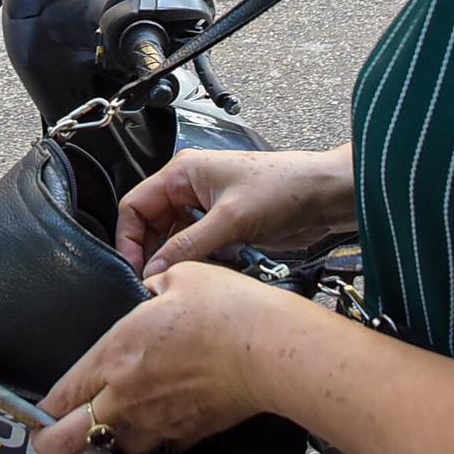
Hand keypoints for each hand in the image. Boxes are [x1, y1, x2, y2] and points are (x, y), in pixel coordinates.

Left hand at [32, 263, 286, 453]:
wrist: (267, 349)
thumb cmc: (223, 308)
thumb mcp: (180, 278)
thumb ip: (154, 289)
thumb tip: (151, 290)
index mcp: (115, 354)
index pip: (65, 393)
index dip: (46, 408)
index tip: (40, 411)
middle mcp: (127, 396)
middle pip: (73, 437)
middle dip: (53, 444)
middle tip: (48, 444)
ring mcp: (158, 421)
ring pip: (118, 446)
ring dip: (110, 438)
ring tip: (110, 427)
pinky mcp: (189, 435)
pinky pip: (162, 444)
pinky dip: (156, 436)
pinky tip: (162, 419)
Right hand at [118, 147, 354, 277]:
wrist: (324, 195)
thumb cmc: (284, 187)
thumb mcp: (231, 220)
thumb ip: (189, 246)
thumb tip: (155, 268)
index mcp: (183, 172)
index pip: (135, 205)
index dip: (128, 238)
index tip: (133, 267)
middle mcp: (190, 188)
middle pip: (150, 224)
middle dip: (149, 252)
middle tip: (151, 281)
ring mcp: (207, 209)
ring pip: (172, 239)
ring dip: (174, 259)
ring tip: (178, 279)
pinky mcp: (224, 226)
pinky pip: (195, 247)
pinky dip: (194, 262)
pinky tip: (202, 274)